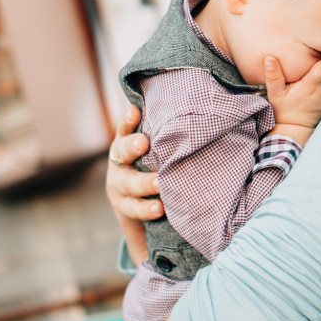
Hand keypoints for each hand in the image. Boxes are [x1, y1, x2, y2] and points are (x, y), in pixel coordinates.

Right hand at [106, 105, 162, 220]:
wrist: (138, 204)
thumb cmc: (152, 166)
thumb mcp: (153, 150)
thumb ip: (165, 136)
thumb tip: (201, 112)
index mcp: (125, 144)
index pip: (124, 128)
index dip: (128, 120)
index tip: (135, 111)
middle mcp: (119, 163)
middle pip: (122, 152)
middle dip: (132, 147)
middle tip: (143, 143)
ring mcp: (120, 187)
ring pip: (129, 184)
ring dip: (144, 183)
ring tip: (159, 183)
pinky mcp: (126, 208)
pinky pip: (135, 209)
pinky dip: (146, 209)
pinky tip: (160, 208)